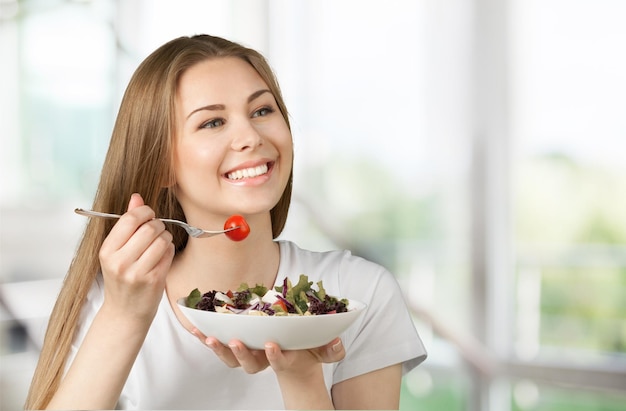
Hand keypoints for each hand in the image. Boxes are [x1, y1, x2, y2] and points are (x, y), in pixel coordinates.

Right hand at [99, 193, 174, 321]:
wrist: (125, 312)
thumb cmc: (121, 278)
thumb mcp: (116, 251)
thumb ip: (127, 223)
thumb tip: (137, 197)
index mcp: (107, 251)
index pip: (130, 219)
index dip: (145, 212)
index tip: (148, 215)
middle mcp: (120, 262)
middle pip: (149, 228)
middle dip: (157, 225)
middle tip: (156, 231)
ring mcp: (137, 272)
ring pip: (162, 239)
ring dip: (165, 237)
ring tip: (159, 244)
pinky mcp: (154, 280)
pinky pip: (168, 253)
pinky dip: (168, 250)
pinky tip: (162, 256)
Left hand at [191, 329, 344, 376]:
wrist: (294, 355)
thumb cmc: (307, 347)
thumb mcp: (322, 349)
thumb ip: (331, 348)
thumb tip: (337, 340)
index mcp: (283, 358)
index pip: (278, 361)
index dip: (274, 356)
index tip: (271, 344)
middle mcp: (263, 359)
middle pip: (249, 365)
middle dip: (241, 354)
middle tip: (235, 342)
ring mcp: (248, 353)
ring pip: (231, 358)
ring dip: (219, 348)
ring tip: (209, 337)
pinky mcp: (236, 344)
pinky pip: (219, 343)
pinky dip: (205, 336)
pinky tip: (194, 327)